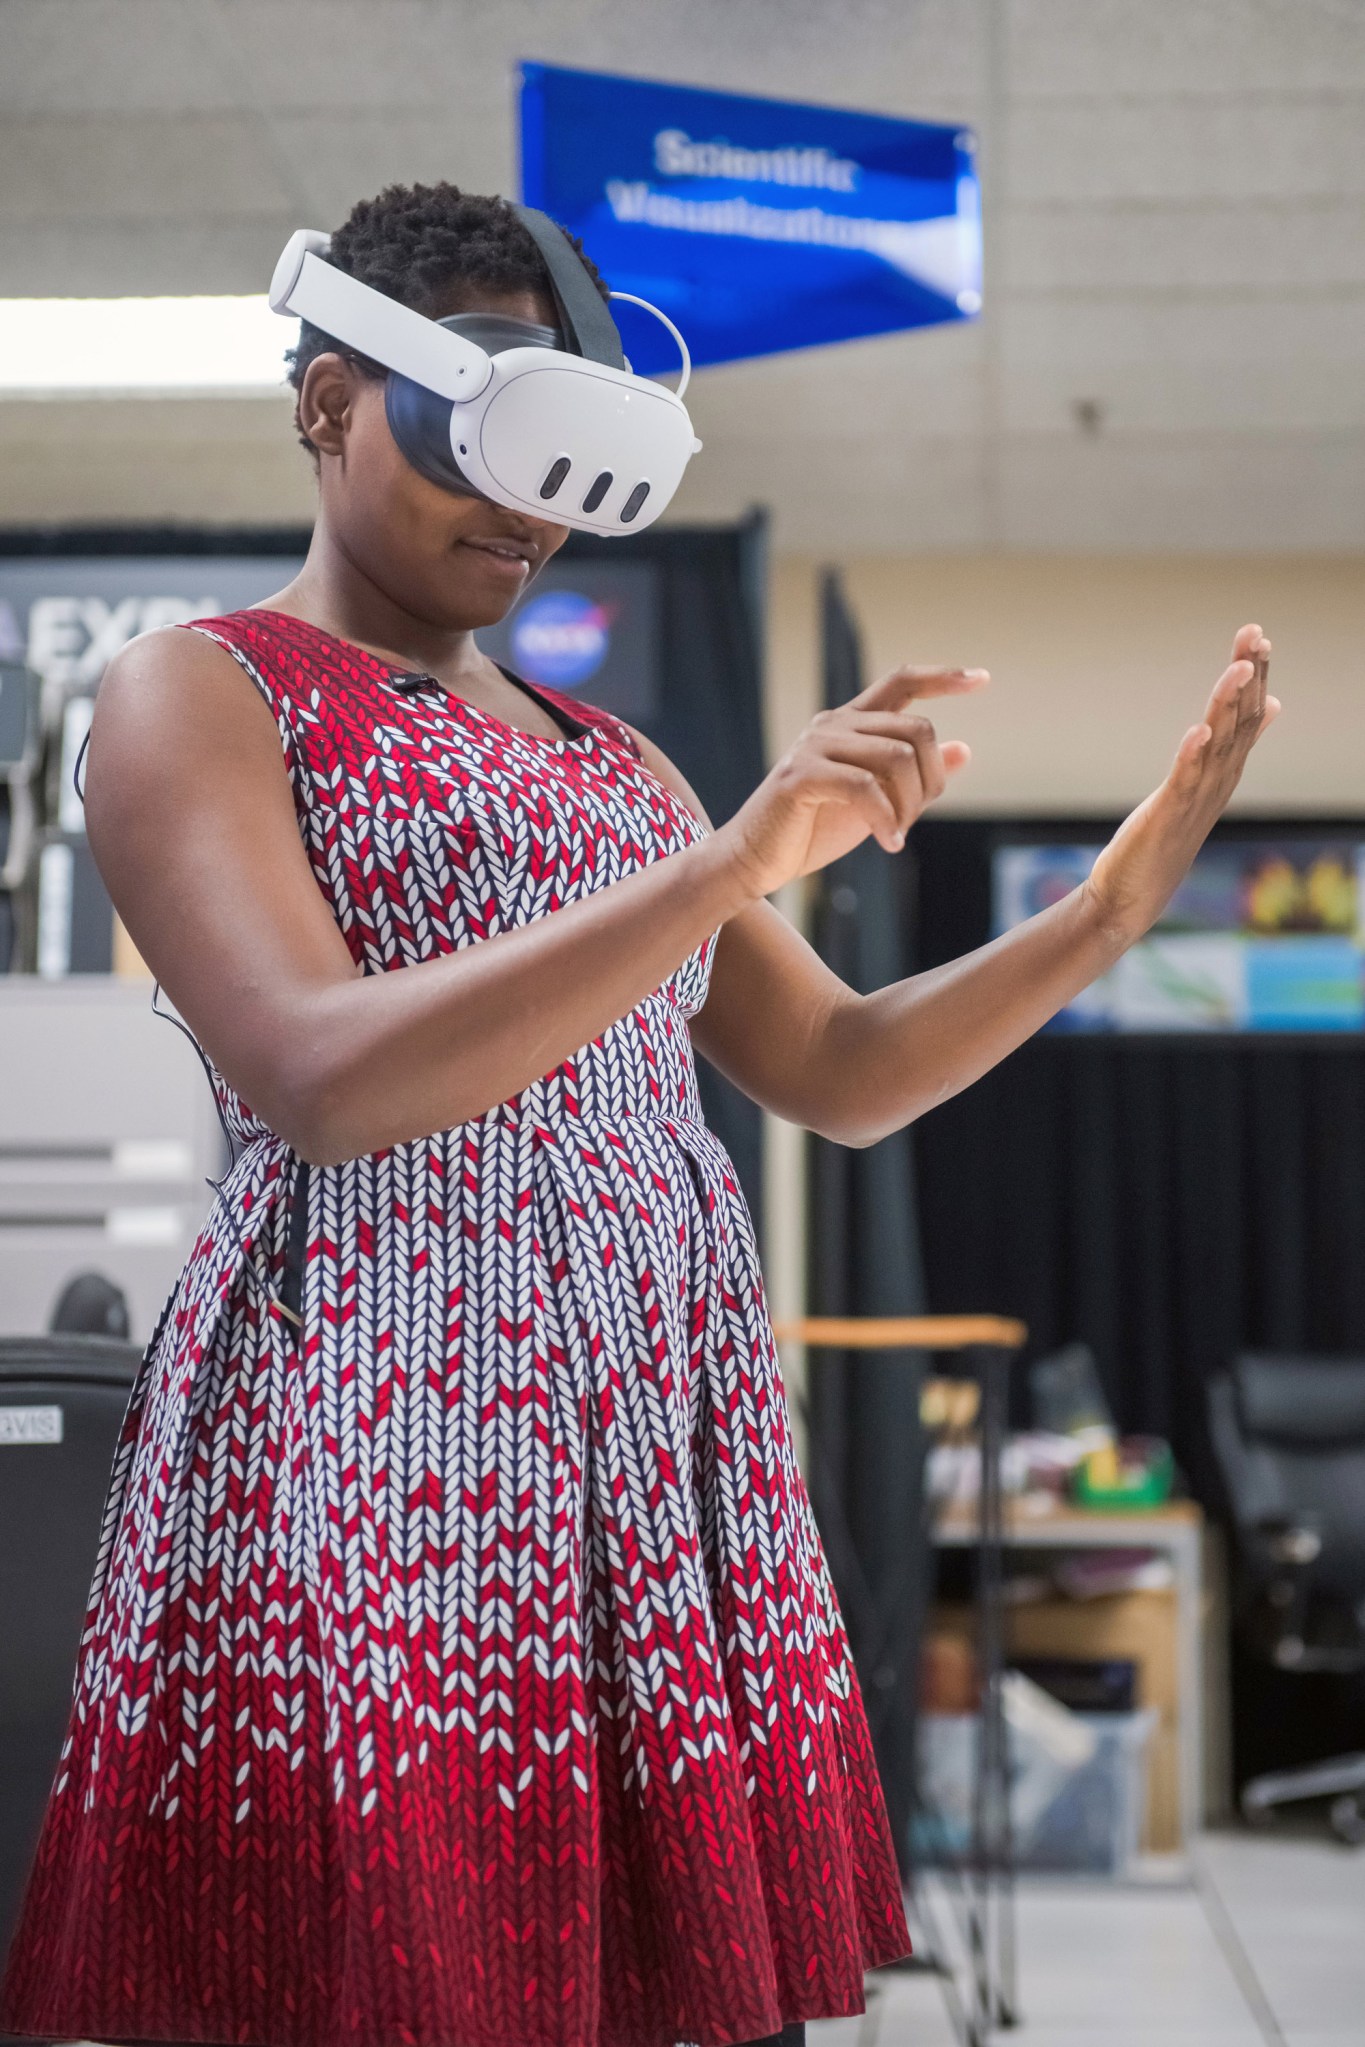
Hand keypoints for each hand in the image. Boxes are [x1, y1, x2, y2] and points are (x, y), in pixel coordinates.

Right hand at [718, 664, 985, 896]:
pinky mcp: (800, 775)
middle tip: (915, 819)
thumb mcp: (877, 800)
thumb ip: (914, 774)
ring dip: (910, 806)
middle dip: (931, 780)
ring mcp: (814, 746)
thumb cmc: (812, 830)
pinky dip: (886, 820)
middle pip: (915, 730)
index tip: (982, 678)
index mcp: (850, 723)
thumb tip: (964, 748)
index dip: (943, 677)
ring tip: (896, 835)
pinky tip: (887, 843)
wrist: (756, 861)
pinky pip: (866, 788)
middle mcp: (833, 724)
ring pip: (897, 758)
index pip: (902, 682)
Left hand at [1085, 624, 1279, 943]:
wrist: (1133, 894)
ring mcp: (1195, 799)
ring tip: (1235, 669)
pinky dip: (1191, 755)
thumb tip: (1271, 704)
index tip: (1257, 636)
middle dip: (1246, 676)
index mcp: (1225, 770)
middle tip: (1253, 635)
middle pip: (1238, 721)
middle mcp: (1218, 781)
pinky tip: (1198, 731)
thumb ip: (1235, 744)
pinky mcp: (1168, 816)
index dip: (1254, 675)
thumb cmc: (1167, 837)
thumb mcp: (1204, 783)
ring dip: (1226, 706)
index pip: (1247, 715)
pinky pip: (1183, 781)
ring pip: (1218, 745)